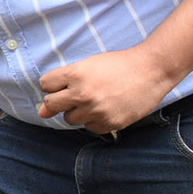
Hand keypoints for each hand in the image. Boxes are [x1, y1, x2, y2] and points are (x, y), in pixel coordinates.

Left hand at [38, 46, 178, 134]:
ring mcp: (96, 111)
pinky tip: (107, 108)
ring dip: (78, 112)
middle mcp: (83, 94)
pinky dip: (95, 120)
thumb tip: (41, 113)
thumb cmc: (118, 66)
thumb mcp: (88, 66)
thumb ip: (62, 84)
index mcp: (76, 74)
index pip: (45, 85)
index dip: (54, 85)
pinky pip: (89, 128)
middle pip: (52, 105)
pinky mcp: (109, 123)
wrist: (152, 71)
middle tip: (77, 95)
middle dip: (59, 101)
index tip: (65, 84)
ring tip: (96, 100)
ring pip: (70, 119)